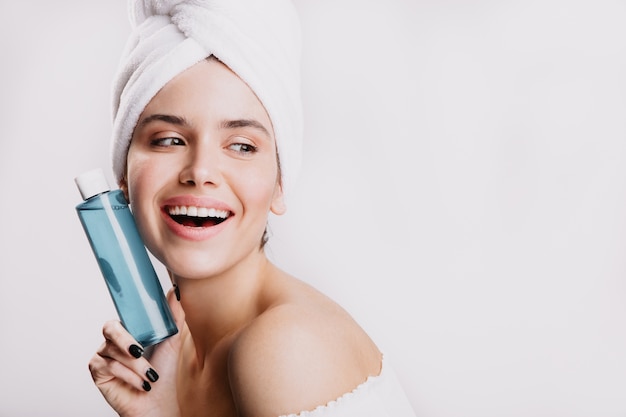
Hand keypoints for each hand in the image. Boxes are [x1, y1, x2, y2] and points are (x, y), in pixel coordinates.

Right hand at [89, 289, 184, 416]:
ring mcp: (102, 354)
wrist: (157, 400)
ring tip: (150, 376)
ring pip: (114, 352)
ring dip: (136, 366)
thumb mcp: (171, 340)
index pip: (122, 315)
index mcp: (129, 329)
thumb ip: (174, 316)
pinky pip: (109, 366)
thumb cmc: (163, 370)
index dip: (127, 316)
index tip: (139, 317)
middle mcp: (112, 340)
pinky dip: (128, 376)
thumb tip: (177, 290)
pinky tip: (141, 384)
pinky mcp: (97, 370)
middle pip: (110, 328)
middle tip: (141, 351)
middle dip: (126, 341)